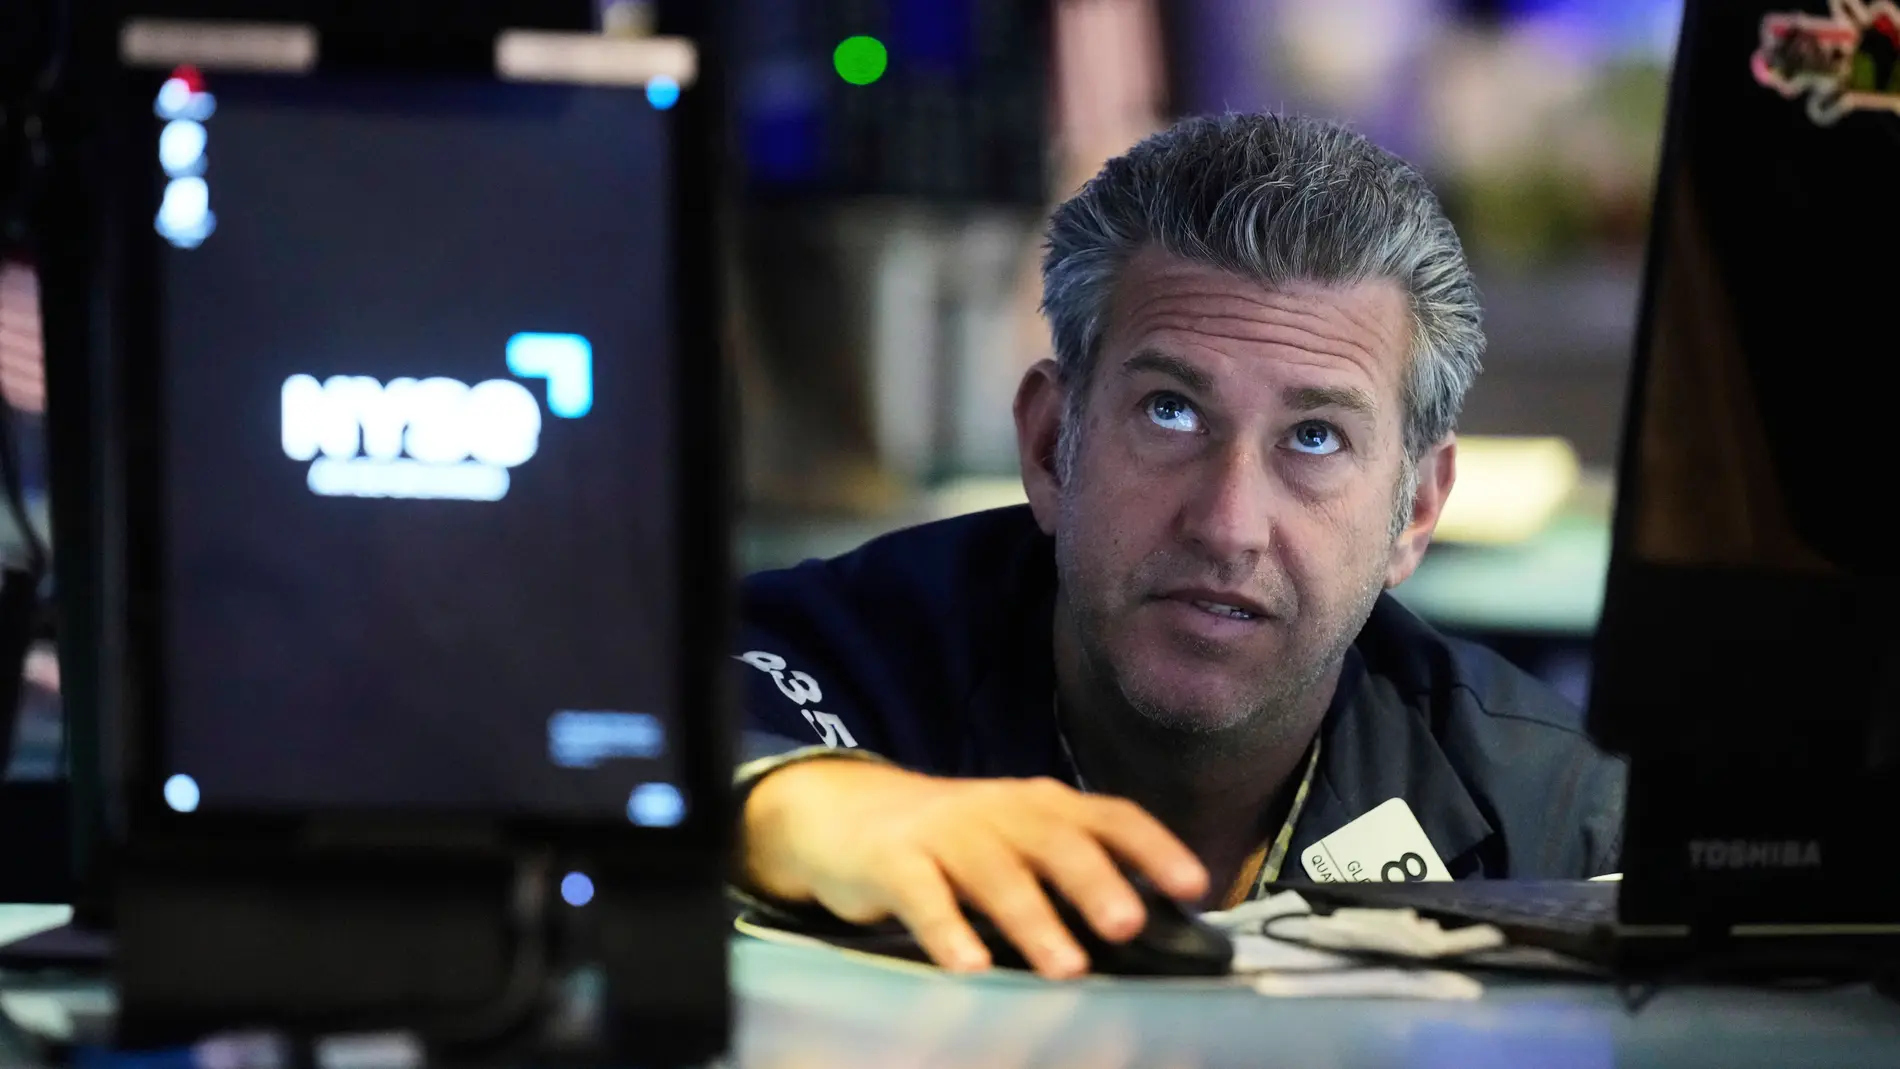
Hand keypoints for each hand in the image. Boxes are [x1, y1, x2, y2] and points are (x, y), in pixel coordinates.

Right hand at [741, 759, 1207, 978]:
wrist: (846, 812)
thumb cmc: (955, 840)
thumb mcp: (1018, 839)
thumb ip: (1072, 869)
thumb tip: (1148, 925)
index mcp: (1044, 806)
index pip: (1109, 816)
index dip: (1154, 847)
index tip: (1195, 887)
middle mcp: (1002, 812)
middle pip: (1055, 841)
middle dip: (1095, 882)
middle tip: (1129, 925)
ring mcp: (947, 833)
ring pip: (995, 873)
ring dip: (1033, 919)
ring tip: (1067, 969)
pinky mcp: (894, 861)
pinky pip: (923, 897)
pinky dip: (948, 931)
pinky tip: (971, 968)